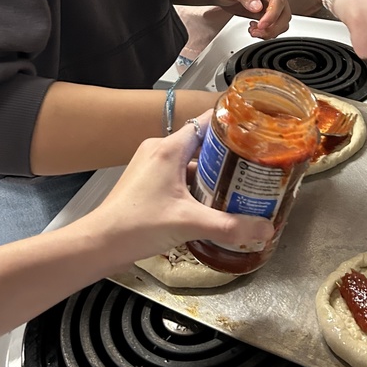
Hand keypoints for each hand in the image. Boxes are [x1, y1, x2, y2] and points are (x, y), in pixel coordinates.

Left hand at [79, 114, 272, 271]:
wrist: (100, 244)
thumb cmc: (138, 225)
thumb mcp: (190, 224)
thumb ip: (230, 226)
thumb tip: (266, 230)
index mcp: (169, 148)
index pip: (207, 122)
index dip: (233, 125)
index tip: (256, 134)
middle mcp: (159, 150)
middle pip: (202, 143)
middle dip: (228, 155)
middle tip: (255, 166)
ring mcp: (150, 166)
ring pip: (190, 161)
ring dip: (212, 173)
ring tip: (239, 186)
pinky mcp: (146, 182)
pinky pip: (178, 175)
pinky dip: (196, 185)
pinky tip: (212, 203)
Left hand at [209, 0, 290, 38]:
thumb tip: (258, 7)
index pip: (278, 0)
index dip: (272, 15)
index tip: (261, 25)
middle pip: (285, 13)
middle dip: (274, 27)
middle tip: (257, 32)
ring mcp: (270, 2)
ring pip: (282, 21)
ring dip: (271, 31)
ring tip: (254, 31)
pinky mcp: (267, 12)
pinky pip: (274, 25)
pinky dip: (267, 31)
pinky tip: (254, 29)